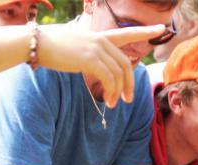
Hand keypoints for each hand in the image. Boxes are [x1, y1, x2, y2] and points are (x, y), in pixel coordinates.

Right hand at [38, 25, 165, 107]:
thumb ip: (88, 55)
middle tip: (128, 99)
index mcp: (99, 37)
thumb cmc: (50, 49)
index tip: (161, 28)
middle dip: (130, 84)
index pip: (126, 33)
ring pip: (119, 73)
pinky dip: (111, 92)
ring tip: (114, 104)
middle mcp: (100, 40)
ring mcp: (96, 49)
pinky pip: (109, 78)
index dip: (145, 31)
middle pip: (125, 64)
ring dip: (118, 92)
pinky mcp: (90, 59)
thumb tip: (93, 67)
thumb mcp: (74, 48)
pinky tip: (107, 101)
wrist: (36, 44)